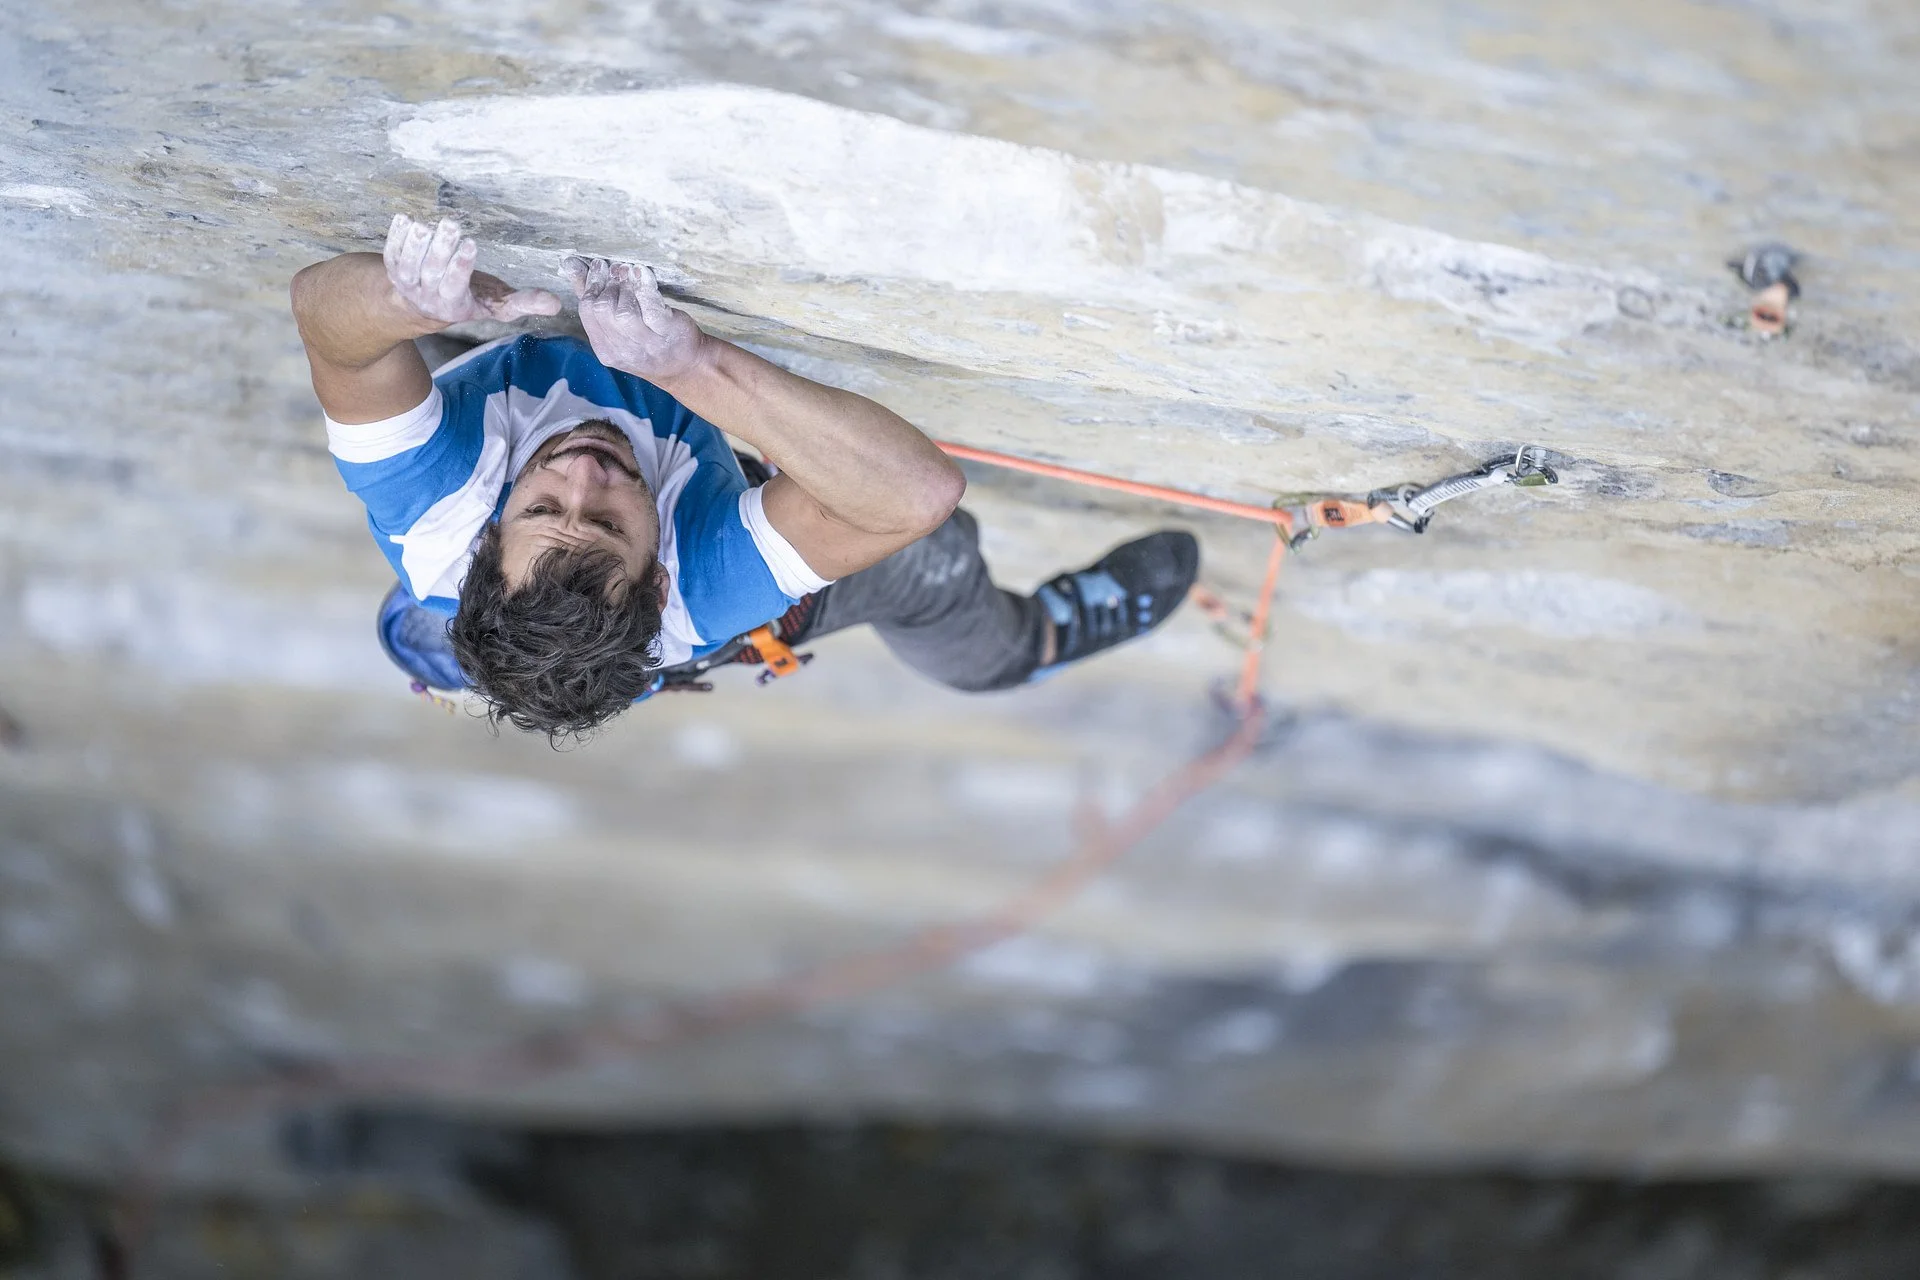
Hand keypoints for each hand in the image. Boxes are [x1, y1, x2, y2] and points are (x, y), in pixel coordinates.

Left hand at [383, 214, 560, 326]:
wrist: (425, 306)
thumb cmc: (469, 299)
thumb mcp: (497, 306)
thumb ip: (524, 303)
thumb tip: (556, 304)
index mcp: (454, 306)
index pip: (456, 286)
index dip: (461, 266)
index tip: (469, 244)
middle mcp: (428, 298)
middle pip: (431, 272)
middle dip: (440, 249)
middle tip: (451, 224)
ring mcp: (408, 285)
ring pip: (407, 266)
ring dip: (414, 245)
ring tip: (423, 224)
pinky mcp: (394, 272)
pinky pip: (391, 256)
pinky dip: (395, 239)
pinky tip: (404, 219)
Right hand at [561, 256, 707, 384]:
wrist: (684, 364)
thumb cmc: (647, 337)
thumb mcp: (616, 323)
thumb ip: (591, 294)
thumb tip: (570, 264)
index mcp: (604, 348)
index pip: (587, 311)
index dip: (591, 284)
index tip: (600, 265)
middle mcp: (622, 351)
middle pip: (602, 310)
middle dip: (608, 284)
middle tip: (618, 269)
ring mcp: (645, 346)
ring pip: (624, 313)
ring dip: (626, 286)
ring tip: (631, 273)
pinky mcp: (667, 335)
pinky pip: (651, 308)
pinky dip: (645, 286)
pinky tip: (644, 274)